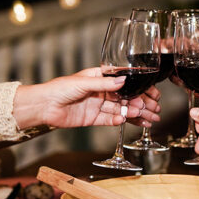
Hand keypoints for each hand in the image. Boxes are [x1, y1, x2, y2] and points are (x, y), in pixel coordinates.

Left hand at [12, 68, 161, 128]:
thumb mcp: (83, 82)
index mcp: (100, 78)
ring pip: (121, 109)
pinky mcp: (93, 118)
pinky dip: (120, 121)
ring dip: (135, 114)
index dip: (140, 88)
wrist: (44, 106)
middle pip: (126, 97)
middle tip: (154, 109)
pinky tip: (130, 121)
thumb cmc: (59, 88)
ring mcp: (98, 105)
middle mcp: (101, 91)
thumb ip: (104, 83)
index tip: (153, 94)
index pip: (125, 83)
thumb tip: (123, 80)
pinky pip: (110, 120)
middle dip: (141, 103)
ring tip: (148, 118)